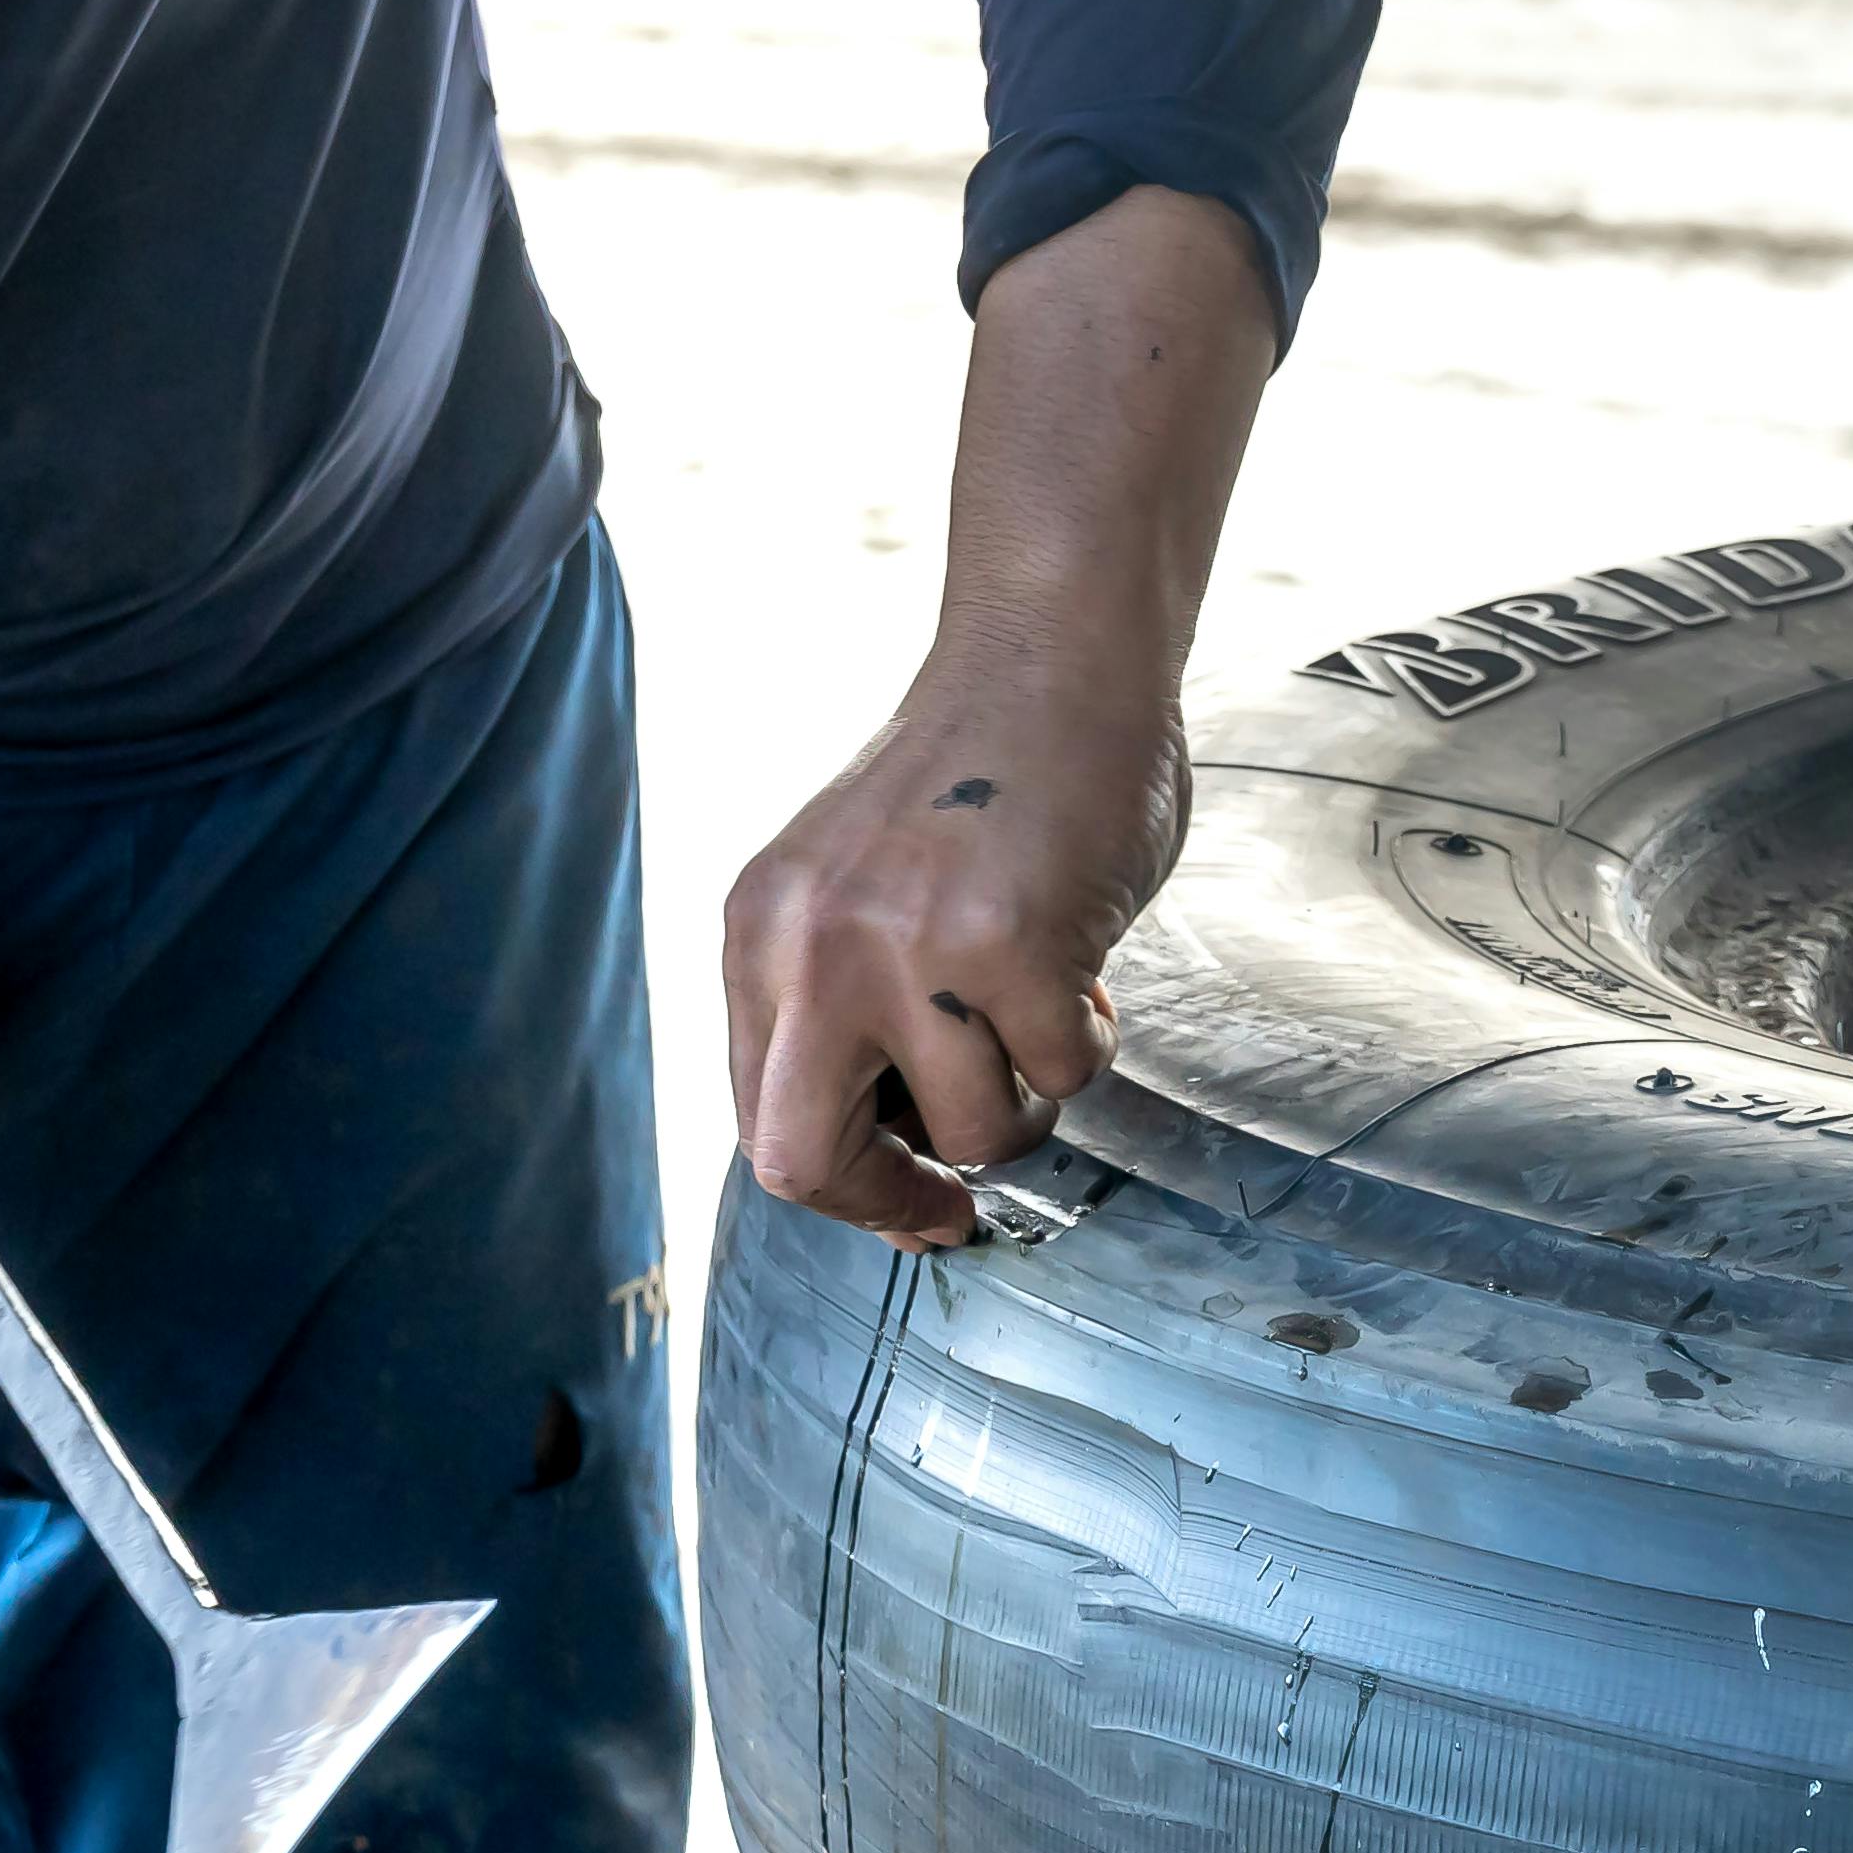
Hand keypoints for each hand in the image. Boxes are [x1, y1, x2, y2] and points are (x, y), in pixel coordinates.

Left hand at [725, 184, 1275, 1253]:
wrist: (1054, 649)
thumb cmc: (983, 776)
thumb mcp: (859, 889)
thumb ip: (849, 1000)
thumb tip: (896, 1150)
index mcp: (763, 930)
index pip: (760, 1121)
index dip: (846, 1186)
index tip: (915, 1204)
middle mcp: (810, 943)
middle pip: (801, 1160)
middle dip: (891, 1200)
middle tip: (956, 1204)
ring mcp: (904, 945)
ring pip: (967, 1129)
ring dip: (1027, 1100)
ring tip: (1047, 1016)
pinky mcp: (1008, 944)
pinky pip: (1060, 1070)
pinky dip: (1091, 1040)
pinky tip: (1086, 964)